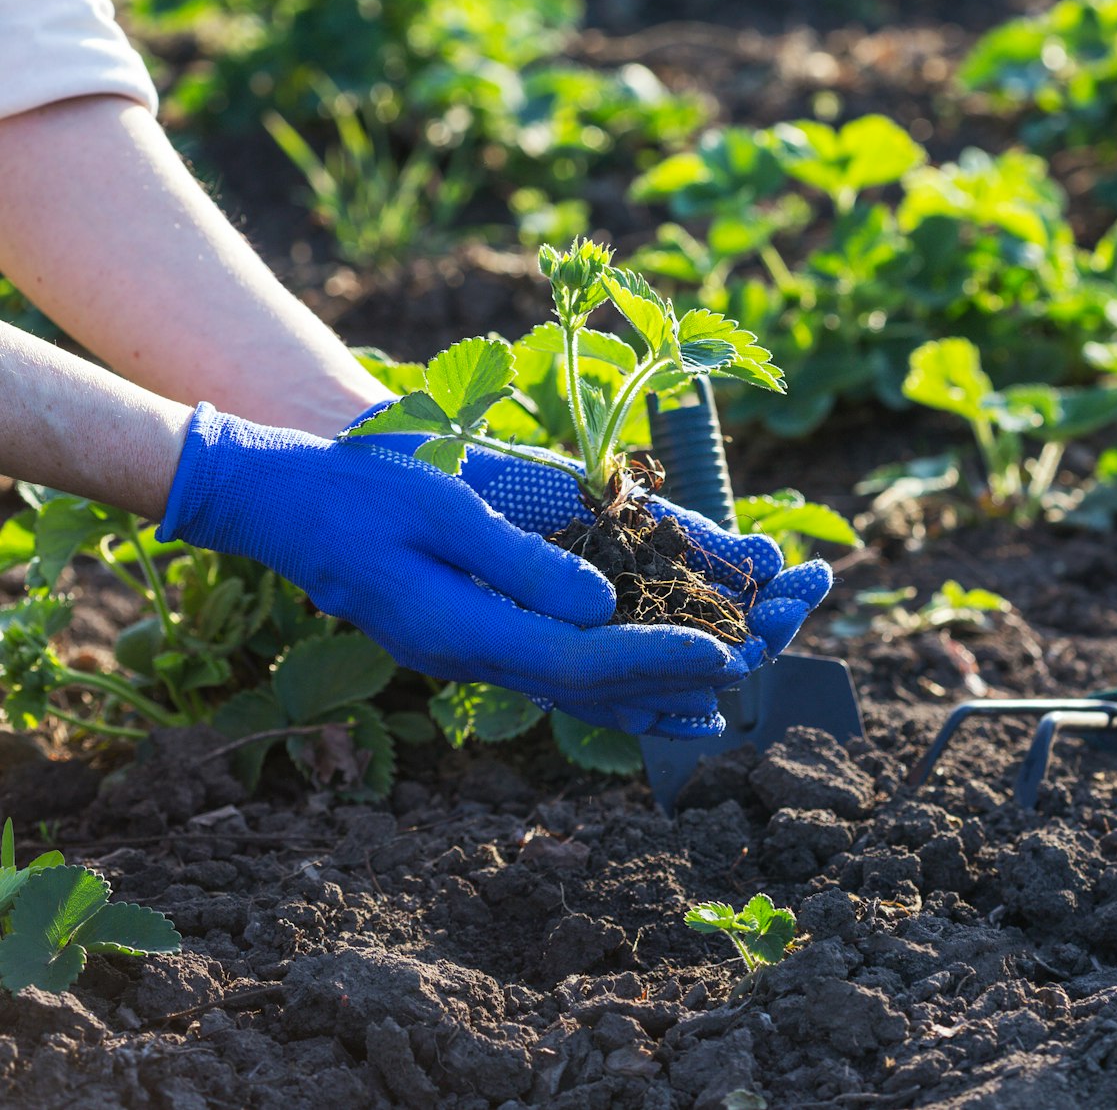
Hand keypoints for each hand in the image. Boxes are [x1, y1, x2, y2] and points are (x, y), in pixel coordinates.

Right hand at [158, 405, 746, 736]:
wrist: (284, 504)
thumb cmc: (360, 490)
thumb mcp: (443, 508)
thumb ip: (521, 561)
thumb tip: (602, 607)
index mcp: (467, 630)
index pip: (584, 661)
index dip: (660, 658)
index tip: (726, 652)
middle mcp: (477, 658)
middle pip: (598, 688)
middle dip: (684, 676)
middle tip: (763, 660)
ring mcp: (473, 655)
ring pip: (583, 694)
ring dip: (661, 693)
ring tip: (735, 695)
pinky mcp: (476, 638)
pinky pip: (560, 677)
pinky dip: (618, 684)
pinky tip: (659, 691)